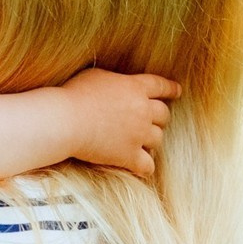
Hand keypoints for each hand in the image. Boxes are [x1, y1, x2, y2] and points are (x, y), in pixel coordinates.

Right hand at [58, 69, 180, 177]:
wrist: (65, 120)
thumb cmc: (74, 95)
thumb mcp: (97, 75)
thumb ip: (115, 80)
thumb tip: (118, 83)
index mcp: (135, 87)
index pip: (161, 86)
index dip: (171, 89)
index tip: (177, 92)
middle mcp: (142, 110)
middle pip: (164, 115)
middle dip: (159, 118)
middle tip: (151, 121)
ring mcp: (138, 134)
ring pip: (158, 139)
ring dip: (151, 141)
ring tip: (142, 144)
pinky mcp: (129, 155)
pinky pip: (147, 165)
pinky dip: (145, 167)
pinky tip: (140, 167)